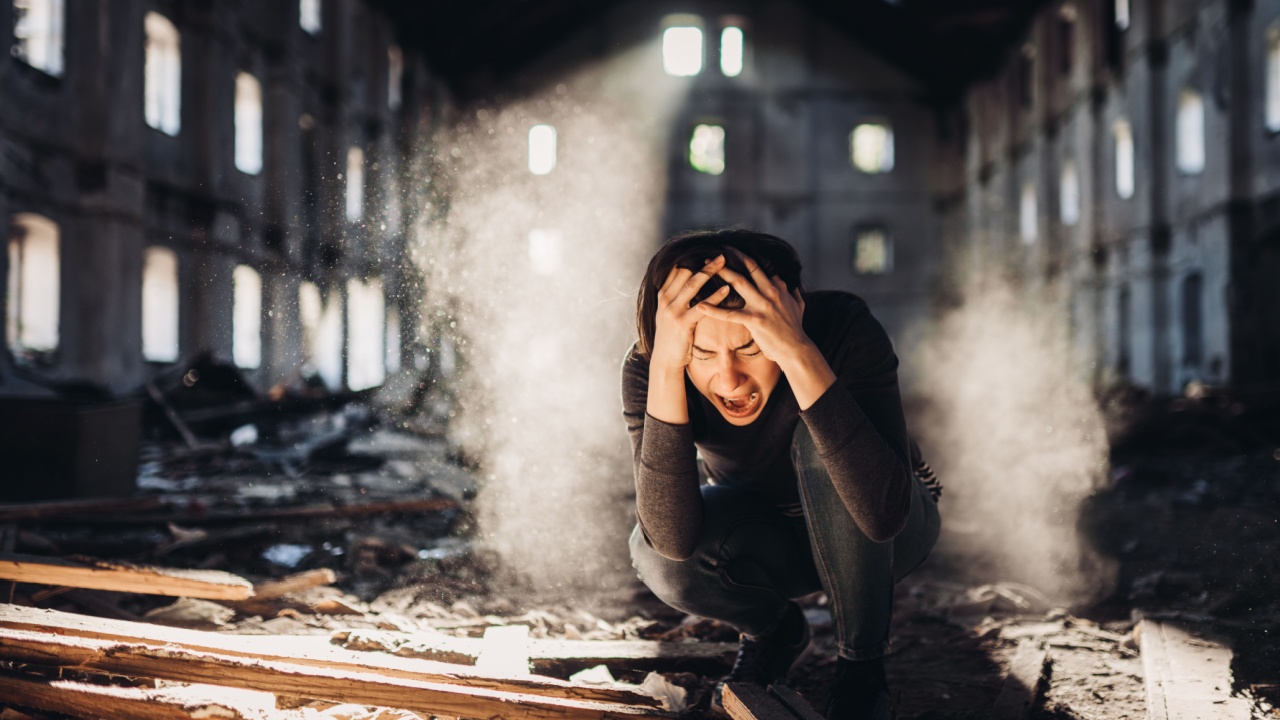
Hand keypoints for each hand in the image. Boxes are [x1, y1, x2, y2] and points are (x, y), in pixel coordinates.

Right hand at [650, 255, 730, 371]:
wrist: (665, 360)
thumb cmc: (672, 336)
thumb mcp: (669, 313)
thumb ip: (676, 297)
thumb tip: (688, 281)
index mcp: (663, 295)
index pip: (676, 269)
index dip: (692, 258)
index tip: (709, 249)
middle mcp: (666, 300)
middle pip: (685, 273)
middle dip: (704, 262)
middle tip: (721, 252)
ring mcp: (673, 311)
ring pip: (692, 285)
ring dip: (709, 272)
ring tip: (725, 262)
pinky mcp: (682, 323)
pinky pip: (701, 306)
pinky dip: (715, 296)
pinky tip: (727, 289)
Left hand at [695, 251, 834, 410]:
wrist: (797, 350)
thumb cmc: (795, 330)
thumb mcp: (798, 306)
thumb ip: (793, 293)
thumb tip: (790, 284)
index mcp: (778, 288)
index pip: (760, 266)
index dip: (744, 258)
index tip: (731, 251)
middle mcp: (771, 292)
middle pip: (749, 268)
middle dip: (731, 257)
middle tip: (715, 251)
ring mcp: (763, 305)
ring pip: (739, 283)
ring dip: (721, 273)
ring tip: (704, 268)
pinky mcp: (755, 320)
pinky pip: (730, 314)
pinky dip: (714, 310)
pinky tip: (700, 307)